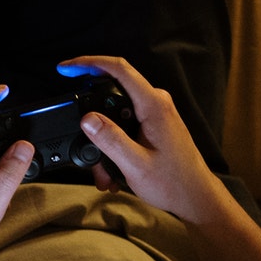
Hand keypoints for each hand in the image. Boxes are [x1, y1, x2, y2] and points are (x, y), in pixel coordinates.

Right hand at [59, 55, 230, 222]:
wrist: (195, 196)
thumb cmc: (173, 182)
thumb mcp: (135, 164)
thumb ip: (110, 139)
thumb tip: (87, 118)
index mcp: (153, 106)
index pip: (118, 69)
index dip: (88, 63)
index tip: (66, 69)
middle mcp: (156, 103)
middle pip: (111, 93)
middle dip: (91, 118)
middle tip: (81, 142)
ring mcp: (155, 113)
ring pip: (116, 114)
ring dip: (102, 139)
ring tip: (103, 171)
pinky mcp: (152, 124)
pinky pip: (124, 125)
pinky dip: (113, 144)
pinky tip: (112, 169)